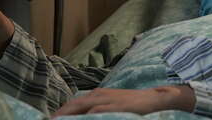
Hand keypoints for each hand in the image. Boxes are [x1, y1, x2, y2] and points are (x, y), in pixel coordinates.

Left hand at [52, 86, 194, 116]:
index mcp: (95, 95)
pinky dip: (84, 118)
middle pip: (71, 106)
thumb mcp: (111, 105)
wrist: (152, 98)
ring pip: (79, 109)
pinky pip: (94, 113)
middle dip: (59, 115)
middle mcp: (97, 95)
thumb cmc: (131, 104)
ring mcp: (104, 100)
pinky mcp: (112, 107)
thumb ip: (96, 109)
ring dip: (67, 116)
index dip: (60, 114)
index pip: (72, 105)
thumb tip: (84, 117)